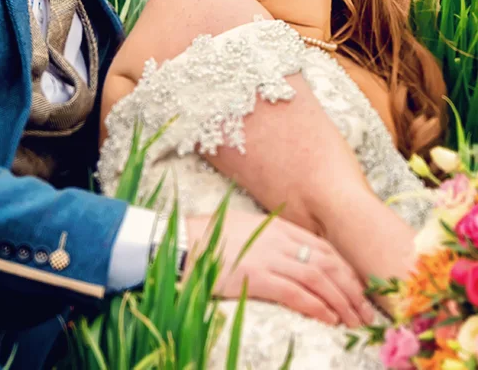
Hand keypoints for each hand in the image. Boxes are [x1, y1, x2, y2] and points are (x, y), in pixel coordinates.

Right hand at [185, 211, 374, 328]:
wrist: (184, 242)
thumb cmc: (213, 239)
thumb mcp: (250, 230)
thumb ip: (274, 239)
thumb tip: (296, 255)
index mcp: (280, 227)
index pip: (325, 248)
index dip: (347, 270)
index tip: (360, 290)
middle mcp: (280, 240)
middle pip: (328, 263)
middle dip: (352, 289)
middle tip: (366, 312)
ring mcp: (269, 257)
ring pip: (318, 279)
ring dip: (341, 302)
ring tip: (354, 322)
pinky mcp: (257, 277)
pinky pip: (297, 293)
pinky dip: (317, 306)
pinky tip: (330, 319)